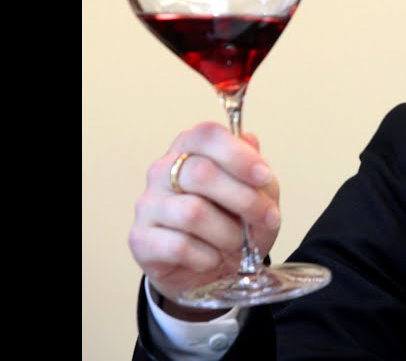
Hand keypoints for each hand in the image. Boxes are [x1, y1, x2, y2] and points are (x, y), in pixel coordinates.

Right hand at [129, 122, 281, 319]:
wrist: (210, 271)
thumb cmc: (232, 224)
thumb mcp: (258, 197)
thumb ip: (257, 173)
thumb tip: (251, 142)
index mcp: (191, 149)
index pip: (207, 135)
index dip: (239, 155)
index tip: (265, 177)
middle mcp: (162, 170)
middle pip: (201, 173)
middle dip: (244, 200)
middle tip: (264, 218)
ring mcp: (148, 204)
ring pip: (192, 212)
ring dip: (227, 233)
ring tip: (236, 243)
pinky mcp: (141, 239)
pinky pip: (179, 246)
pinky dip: (207, 256)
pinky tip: (213, 258)